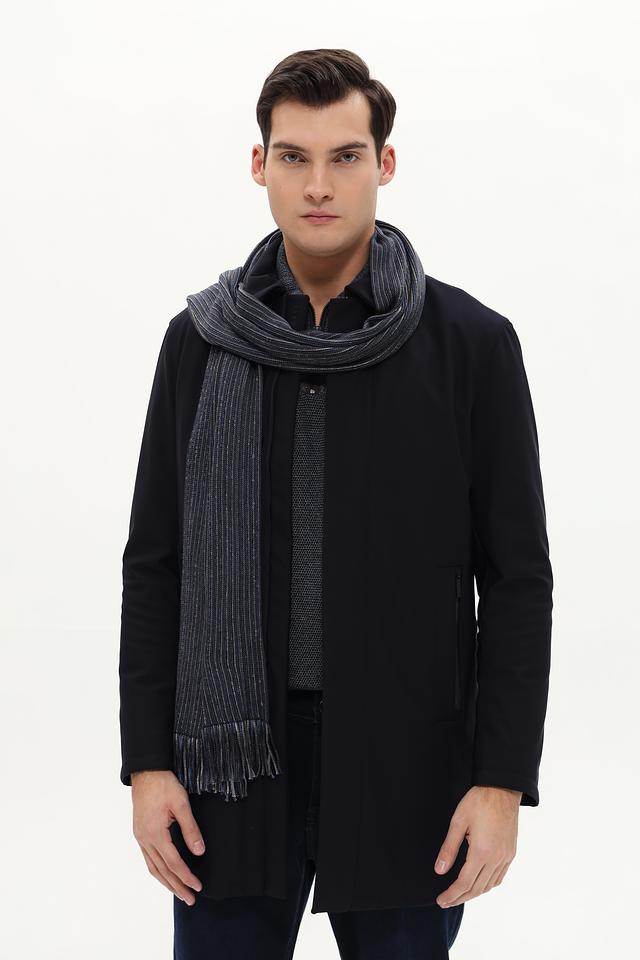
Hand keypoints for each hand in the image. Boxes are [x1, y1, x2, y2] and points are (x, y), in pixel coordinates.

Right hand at [131, 769, 205, 904]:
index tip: (198, 886)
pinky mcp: (139, 832)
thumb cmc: (164, 785)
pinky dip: (157, 870)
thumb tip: (200, 851)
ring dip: (166, 882)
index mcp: (155, 833)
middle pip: (162, 870)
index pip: (174, 862)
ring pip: (153, 867)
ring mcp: (140, 837)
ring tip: (179, 892)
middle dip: (176, 886)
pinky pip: (148, 858)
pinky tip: (165, 874)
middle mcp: (145, 839)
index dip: (187, 876)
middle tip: (190, 899)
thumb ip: (190, 829)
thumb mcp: (181, 803)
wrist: (146, 771)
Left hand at [433, 785, 520, 907]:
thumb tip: (439, 870)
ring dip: (474, 893)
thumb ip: (449, 848)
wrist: (502, 789)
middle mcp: (496, 858)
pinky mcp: (510, 852)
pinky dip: (488, 885)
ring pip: (490, 885)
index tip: (441, 900)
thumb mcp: (458, 821)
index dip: (452, 894)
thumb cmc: (479, 801)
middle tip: (446, 901)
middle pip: (477, 888)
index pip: (465, 883)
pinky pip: (499, 876)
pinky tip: (478, 883)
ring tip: (459, 894)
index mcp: (482, 851)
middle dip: (460, 897)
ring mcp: (506, 856)